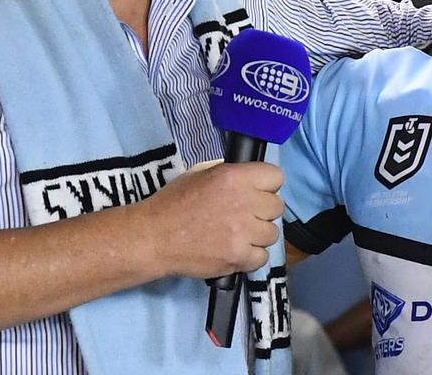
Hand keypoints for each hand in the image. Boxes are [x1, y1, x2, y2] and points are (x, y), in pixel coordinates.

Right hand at [143, 159, 283, 278]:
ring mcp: (242, 232)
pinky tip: (234, 251)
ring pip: (272, 233)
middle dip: (263, 211)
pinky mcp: (238, 257)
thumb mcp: (200, 174)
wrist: (154, 237)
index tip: (257, 192)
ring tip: (237, 236)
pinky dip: (250, 257)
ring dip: (257, 235)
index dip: (267, 185)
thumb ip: (230, 174)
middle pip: (277, 206)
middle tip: (244, 216)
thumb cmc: (173, 203)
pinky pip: (262, 257)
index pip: (276, 176)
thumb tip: (251, 179)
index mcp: (234, 177)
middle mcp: (243, 202)